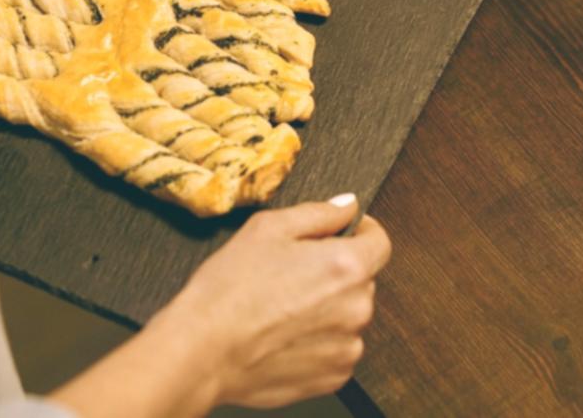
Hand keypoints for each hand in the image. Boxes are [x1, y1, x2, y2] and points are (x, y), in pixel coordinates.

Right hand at [154, 196, 391, 409]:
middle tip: (293, 274)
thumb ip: (318, 214)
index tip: (346, 232)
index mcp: (345, 266)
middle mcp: (356, 309)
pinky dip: (318, 342)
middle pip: (361, 280)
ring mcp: (346, 347)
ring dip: (328, 309)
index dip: (362, 232)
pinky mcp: (332, 377)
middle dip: (335, 272)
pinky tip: (283, 335)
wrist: (202, 351)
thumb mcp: (267, 229)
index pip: (380, 242)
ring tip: (282, 309)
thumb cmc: (229, 290)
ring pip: (348, 316)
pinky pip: (336, 350)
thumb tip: (346, 206)